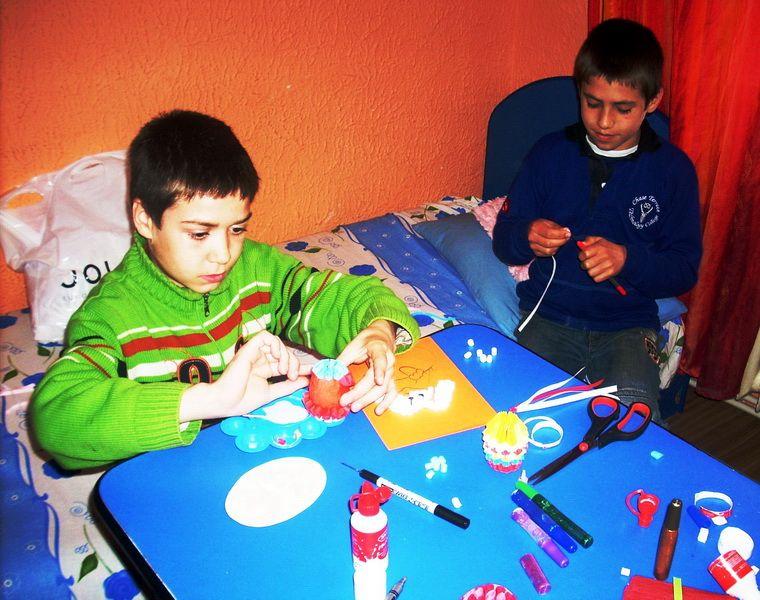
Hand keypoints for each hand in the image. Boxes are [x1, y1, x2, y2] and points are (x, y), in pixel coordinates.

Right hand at [179, 331, 309, 421]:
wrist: (225, 402)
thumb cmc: (242, 400)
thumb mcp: (272, 393)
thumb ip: (288, 385)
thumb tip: (306, 381)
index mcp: (264, 370)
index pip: (286, 362)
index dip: (300, 365)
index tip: (313, 370)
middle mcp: (260, 360)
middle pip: (284, 352)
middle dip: (294, 362)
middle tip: (293, 376)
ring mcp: (254, 354)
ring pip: (277, 342)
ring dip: (286, 354)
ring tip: (284, 370)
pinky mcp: (248, 349)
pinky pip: (265, 336)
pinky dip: (275, 345)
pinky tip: (277, 358)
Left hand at [337, 320, 397, 414]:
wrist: (380, 338)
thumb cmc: (365, 342)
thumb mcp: (352, 347)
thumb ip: (342, 361)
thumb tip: (331, 376)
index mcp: (379, 349)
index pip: (381, 360)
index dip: (380, 371)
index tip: (378, 381)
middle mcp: (389, 361)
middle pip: (377, 380)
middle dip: (361, 393)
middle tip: (346, 401)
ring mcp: (391, 371)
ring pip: (383, 389)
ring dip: (369, 400)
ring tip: (355, 407)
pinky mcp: (391, 379)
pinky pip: (392, 392)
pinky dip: (386, 402)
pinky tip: (378, 410)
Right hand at [528, 219, 571, 256]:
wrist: (529, 231)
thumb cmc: (541, 226)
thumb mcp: (548, 223)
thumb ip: (557, 228)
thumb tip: (567, 232)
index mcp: (535, 227)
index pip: (549, 233)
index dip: (560, 234)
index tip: (568, 233)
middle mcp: (532, 238)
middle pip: (549, 243)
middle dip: (561, 241)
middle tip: (567, 237)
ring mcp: (533, 246)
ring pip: (548, 250)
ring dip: (558, 246)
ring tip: (561, 241)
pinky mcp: (535, 252)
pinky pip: (547, 254)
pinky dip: (554, 251)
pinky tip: (556, 246)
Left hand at [577, 236, 626, 281]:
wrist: (624, 256)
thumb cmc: (607, 248)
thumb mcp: (599, 240)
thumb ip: (589, 240)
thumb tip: (580, 243)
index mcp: (600, 247)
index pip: (585, 253)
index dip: (581, 256)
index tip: (583, 256)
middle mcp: (604, 255)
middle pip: (586, 265)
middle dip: (584, 265)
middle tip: (588, 263)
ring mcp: (608, 264)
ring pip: (590, 273)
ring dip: (591, 271)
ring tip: (594, 267)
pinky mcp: (611, 272)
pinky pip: (597, 279)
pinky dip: (596, 277)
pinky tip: (599, 272)